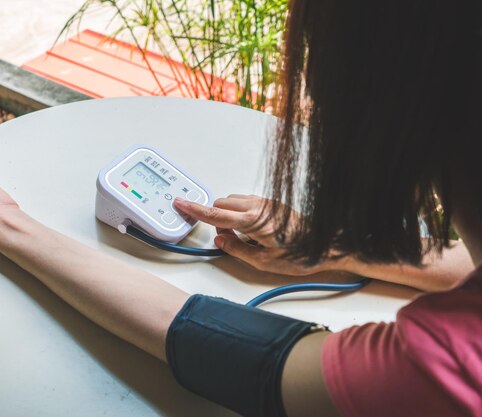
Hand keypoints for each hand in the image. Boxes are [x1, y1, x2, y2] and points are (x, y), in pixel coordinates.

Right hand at [174, 194, 329, 275]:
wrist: (326, 246)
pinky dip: (241, 213)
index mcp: (253, 222)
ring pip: (233, 201)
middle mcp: (258, 207)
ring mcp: (266, 202)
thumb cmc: (301, 256)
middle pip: (221, 204)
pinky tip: (252, 230)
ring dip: (229, 215)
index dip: (194, 209)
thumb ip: (236, 249)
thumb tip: (220, 240)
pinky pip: (246, 202)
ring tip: (242, 237)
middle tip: (225, 238)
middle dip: (215, 218)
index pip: (215, 214)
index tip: (180, 202)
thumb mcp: (263, 262)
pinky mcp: (272, 203)